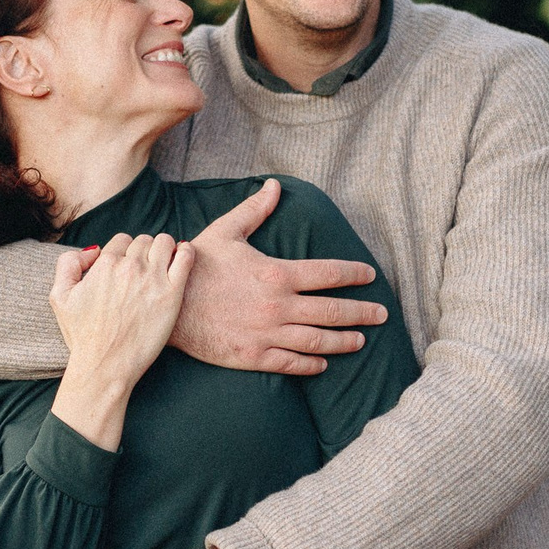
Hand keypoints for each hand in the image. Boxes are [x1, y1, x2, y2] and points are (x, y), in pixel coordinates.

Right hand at [48, 232, 193, 449]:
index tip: (127, 267)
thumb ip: (68, 264)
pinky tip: (182, 257)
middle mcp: (130, 266)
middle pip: (144, 241)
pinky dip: (185, 252)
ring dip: (164, 248)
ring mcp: (153, 278)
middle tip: (146, 269)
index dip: (124, 252)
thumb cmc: (82, 336)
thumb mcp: (59, 296)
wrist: (105, 366)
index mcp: (105, 264)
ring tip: (164, 263)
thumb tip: (93, 251)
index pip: (122, 240)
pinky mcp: (172, 293)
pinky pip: (185, 257)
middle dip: (144, 251)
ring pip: (165, 242)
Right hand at [171, 179, 386, 375]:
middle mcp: (279, 306)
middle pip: (333, 311)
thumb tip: (274, 185)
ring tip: (361, 340)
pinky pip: (292, 363)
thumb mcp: (226, 232)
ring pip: (318, 340)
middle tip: (382, 314)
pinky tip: (323, 361)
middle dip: (362, 313)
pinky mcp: (253, 355)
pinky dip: (312, 363)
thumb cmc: (196, 266)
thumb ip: (254, 210)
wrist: (166, 305)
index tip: (370, 276)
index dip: (354, 274)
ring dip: (344, 341)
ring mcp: (268, 334)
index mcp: (277, 274)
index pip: (328, 273)